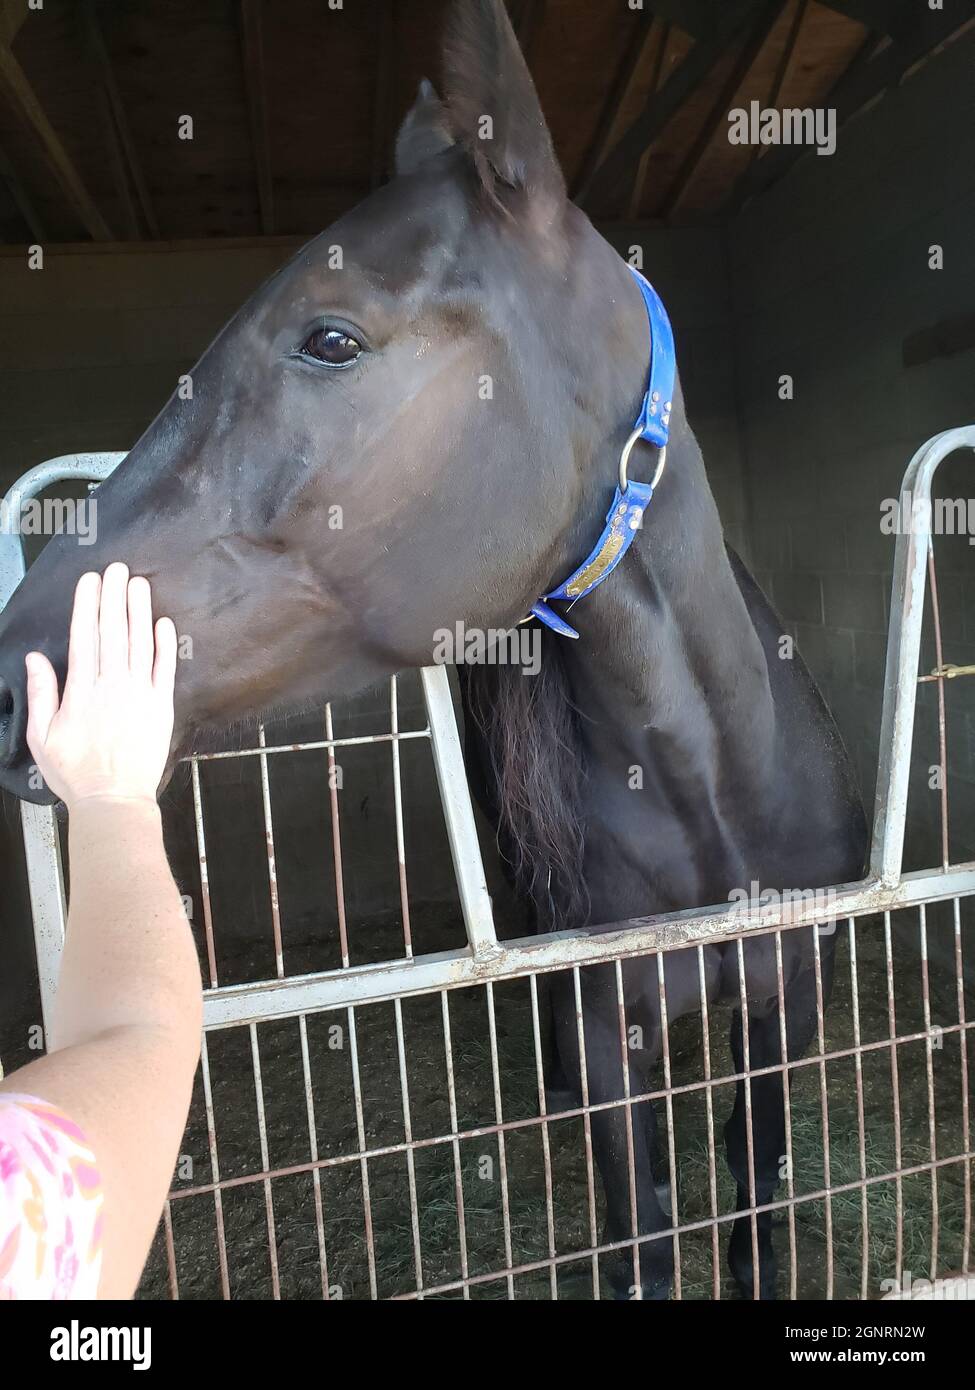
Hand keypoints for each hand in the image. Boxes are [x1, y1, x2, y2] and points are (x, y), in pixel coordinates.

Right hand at [24, 563, 177, 809]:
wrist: (115, 800)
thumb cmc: (75, 772)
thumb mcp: (42, 737)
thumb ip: (42, 694)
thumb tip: (35, 658)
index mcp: (82, 691)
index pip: (84, 638)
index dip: (87, 606)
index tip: (90, 581)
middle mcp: (113, 686)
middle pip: (114, 632)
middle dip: (114, 597)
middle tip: (118, 568)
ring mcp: (141, 695)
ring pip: (141, 644)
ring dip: (140, 611)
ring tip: (140, 584)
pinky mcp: (163, 707)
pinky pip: (165, 670)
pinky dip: (165, 645)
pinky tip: (165, 623)